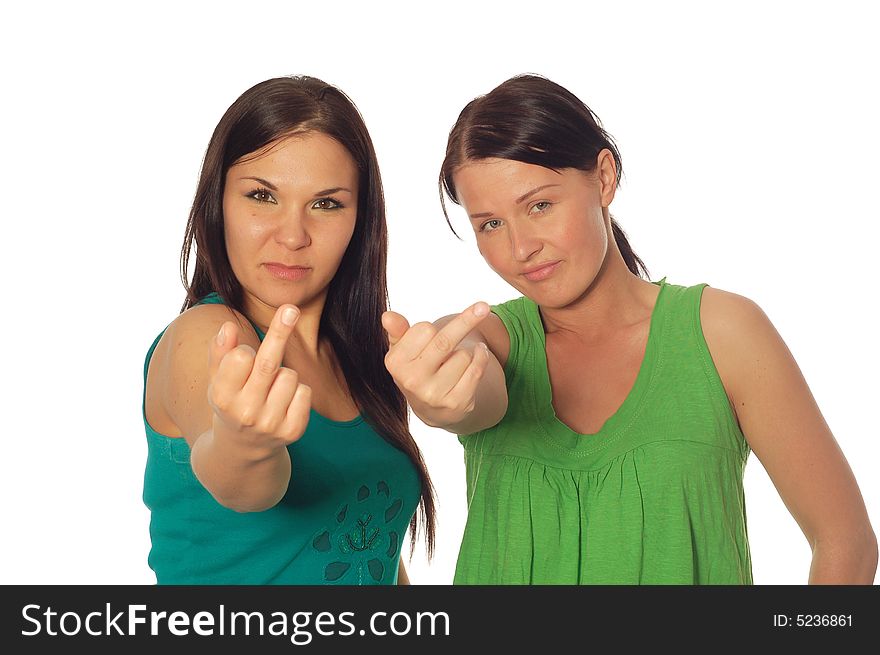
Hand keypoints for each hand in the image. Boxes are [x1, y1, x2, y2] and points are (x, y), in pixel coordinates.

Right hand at [207, 305, 311, 453]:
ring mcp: (271, 424)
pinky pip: (305, 392)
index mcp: (222, 397)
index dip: (245, 350)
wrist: (243, 451)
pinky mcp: (294, 432)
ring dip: (283, 375)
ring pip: (290, 375)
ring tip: (270, 390)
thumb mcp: (217, 380)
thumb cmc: (230, 403)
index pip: (241, 357)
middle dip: (280, 331)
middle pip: (269, 363)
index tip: (245, 352)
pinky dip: (297, 392)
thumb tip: (228, 326)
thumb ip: (219, 352)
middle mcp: (246, 413)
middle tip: (292, 308)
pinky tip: (283, 403)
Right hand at [382, 302, 490, 427]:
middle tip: (483, 307)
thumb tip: (388, 316)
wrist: (433, 408)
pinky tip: (479, 355)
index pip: (424, 329)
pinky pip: (478, 369)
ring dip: (467, 350)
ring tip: (457, 358)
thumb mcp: (402, 349)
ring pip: (464, 355)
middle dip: (467, 320)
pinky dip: (482, 357)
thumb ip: (397, 331)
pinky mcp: (457, 402)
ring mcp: (435, 394)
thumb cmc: (417, 369)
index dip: (430, 329)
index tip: (429, 334)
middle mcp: (412, 381)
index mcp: (395, 363)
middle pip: (445, 340)